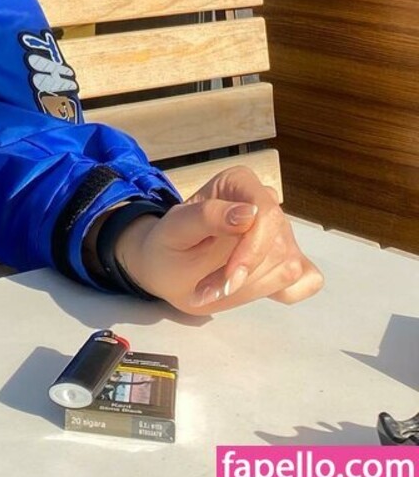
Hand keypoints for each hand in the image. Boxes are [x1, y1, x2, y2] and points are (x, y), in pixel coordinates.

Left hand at [114, 165, 323, 314]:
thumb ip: (208, 216)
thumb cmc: (168, 244)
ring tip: (216, 288)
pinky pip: (308, 280)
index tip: (228, 279)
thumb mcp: (175, 229)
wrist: (169, 268)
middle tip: (206, 288)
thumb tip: (250, 212)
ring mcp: (282, 232)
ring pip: (289, 268)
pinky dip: (282, 293)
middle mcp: (266, 202)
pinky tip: (249, 289)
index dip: (251, 251)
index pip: (267, 214)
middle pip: (279, 246)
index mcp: (238, 183)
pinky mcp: (291, 259)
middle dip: (244, 277)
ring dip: (252, 289)